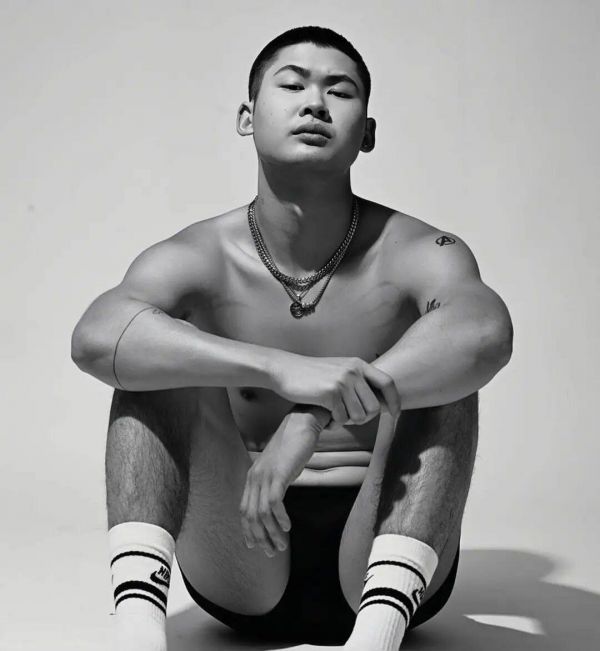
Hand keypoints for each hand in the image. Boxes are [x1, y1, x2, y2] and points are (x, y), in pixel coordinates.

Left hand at [239, 409, 323, 555]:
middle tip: (272, 552)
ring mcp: (265, 476)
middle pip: (251, 516)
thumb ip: (274, 484)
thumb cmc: (293, 447)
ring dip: (271, 533)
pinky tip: (287, 527)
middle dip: (260, 537)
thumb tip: (277, 503)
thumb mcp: (279, 469)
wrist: (301, 425)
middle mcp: (254, 478)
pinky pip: (274, 502)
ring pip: (262, 513)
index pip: (244, 510)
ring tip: (281, 545)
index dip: (249, 530)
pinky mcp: (278, 474)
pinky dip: (280, 518)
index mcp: (253, 478)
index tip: (256, 546)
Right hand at [270, 353, 401, 425]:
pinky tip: (325, 415)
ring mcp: (342, 381)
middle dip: (364, 418)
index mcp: (359, 364)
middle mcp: (353, 371)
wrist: (285, 369)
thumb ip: (358, 381)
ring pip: (359, 416)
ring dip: (347, 421)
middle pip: (374, 407)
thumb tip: (379, 402)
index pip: (388, 383)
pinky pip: (342, 418)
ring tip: (334, 414)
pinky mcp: (330, 393)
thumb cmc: (311, 374)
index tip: (395, 414)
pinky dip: (334, 422)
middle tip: (348, 418)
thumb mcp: (339, 369)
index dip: (394, 401)